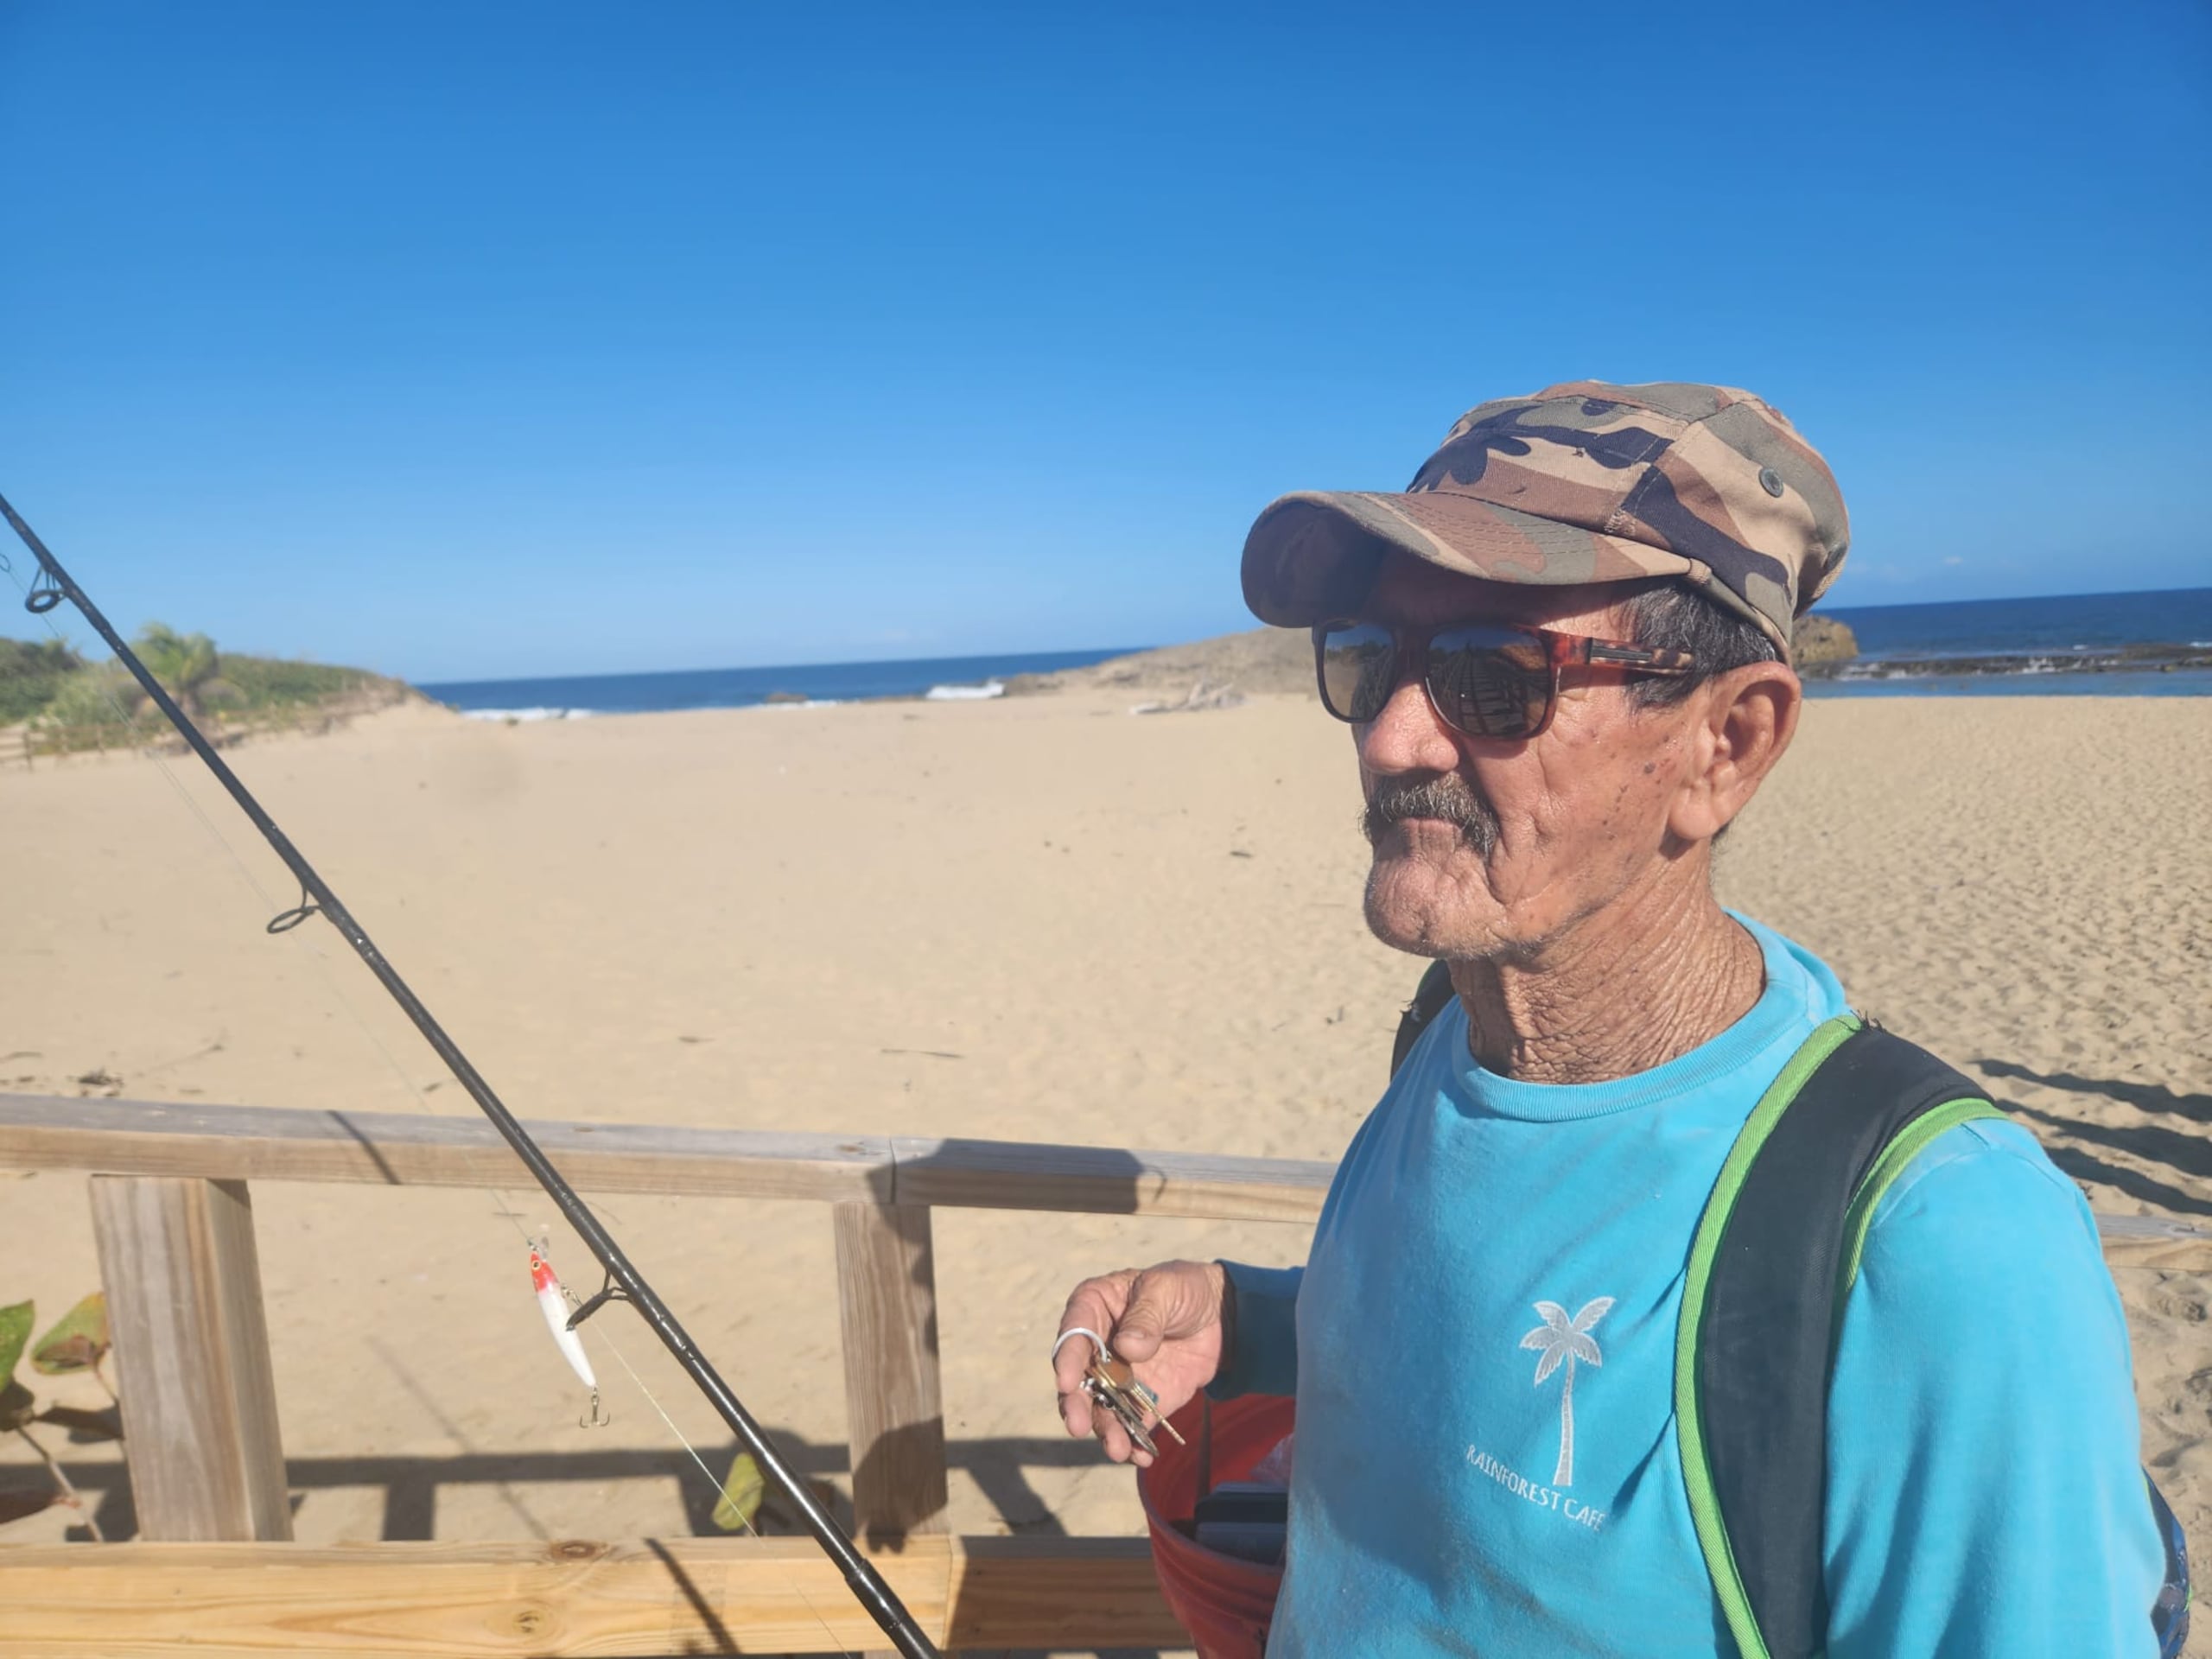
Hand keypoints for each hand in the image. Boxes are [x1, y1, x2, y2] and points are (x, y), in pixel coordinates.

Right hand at [1054, 1259, 1226, 1465]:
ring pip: (1100, 1408)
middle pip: (1077, 1379)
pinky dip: (1134, 1442)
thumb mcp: (1166, 1289)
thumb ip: (1146, 1316)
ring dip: (1105, 1429)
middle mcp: (1096, 1347)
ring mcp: (1116, 1377)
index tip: (1066, 1383)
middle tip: (1077, 1427)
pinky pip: (1131, 1424)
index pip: (1073, 1333)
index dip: (1067, 1358)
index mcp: (1094, 1307)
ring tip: (1118, 1449)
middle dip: (1076, 1404)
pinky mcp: (1139, 1401)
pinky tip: (1141, 1455)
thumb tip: (1127, 1347)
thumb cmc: (1183, 1289)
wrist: (1219, 1316)